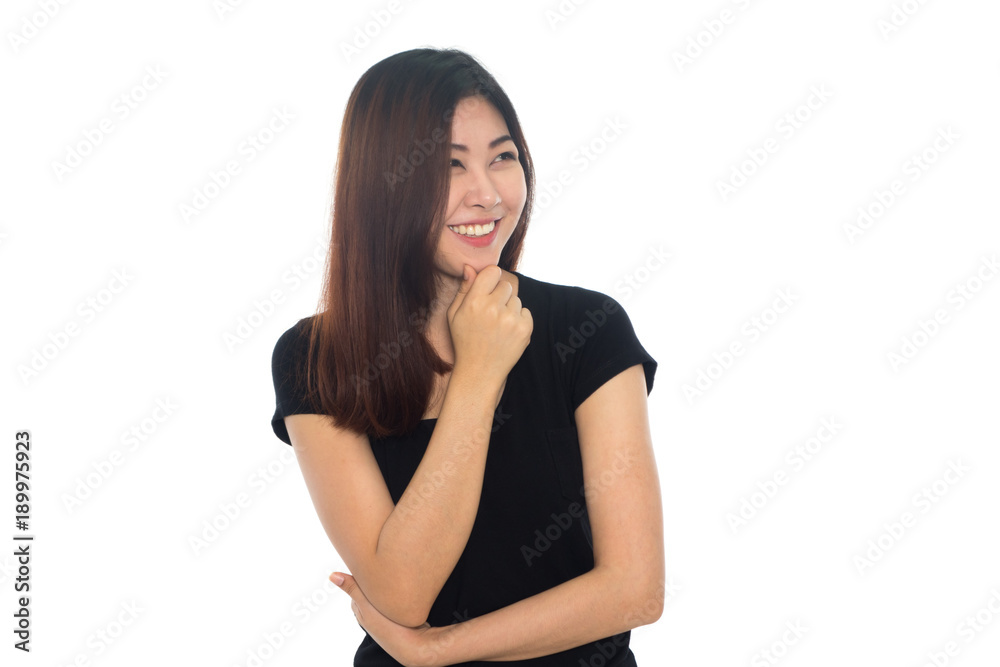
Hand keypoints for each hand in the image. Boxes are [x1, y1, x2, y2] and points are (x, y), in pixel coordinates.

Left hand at [331, 571, 447, 666]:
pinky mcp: (400, 615)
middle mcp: (371, 612)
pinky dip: (398, 591)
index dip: (363, 571)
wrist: (417, 645)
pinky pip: (396, 598)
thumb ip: (352, 589)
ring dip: (388, 584)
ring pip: (385, 593)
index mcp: (360, 608)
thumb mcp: (367, 605)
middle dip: (376, 576)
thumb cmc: (390, 628)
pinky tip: (404, 587)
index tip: (369, 557)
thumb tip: (331, 576)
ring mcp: (386, 615)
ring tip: (394, 572)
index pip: (358, 583)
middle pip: (371, 587)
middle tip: (384, 562)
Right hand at [446, 265, 531, 390]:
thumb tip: (470, 267)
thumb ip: (464, 289)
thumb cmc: (465, 341)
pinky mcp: (525, 329)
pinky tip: (507, 332)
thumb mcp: (455, 315)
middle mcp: (493, 309)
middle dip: (500, 295)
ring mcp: (511, 320)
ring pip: (516, 300)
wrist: (479, 372)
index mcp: (474, 302)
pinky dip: (519, 320)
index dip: (490, 279)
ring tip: (497, 326)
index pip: (492, 271)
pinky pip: (526, 312)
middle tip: (490, 313)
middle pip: (506, 285)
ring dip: (509, 309)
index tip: (487, 289)